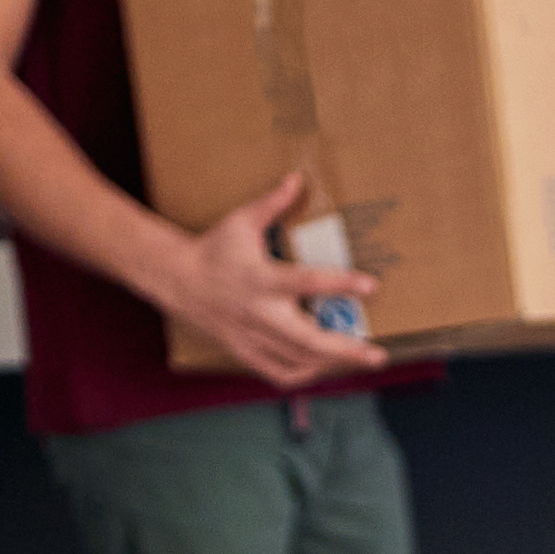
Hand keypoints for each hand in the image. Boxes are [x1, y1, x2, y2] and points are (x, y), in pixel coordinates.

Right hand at [152, 171, 390, 387]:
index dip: (340, 284)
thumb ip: (271, 204)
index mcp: (260, 279)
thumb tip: (296, 179)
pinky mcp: (245, 352)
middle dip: (346, 350)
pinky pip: (280, 373)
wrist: (177, 281)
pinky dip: (306, 373)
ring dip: (333, 364)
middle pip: (308, 340)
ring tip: (361, 358)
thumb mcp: (240, 222)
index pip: (306, 282)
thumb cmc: (214, 248)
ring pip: (298, 361)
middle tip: (378, 354)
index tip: (371, 285)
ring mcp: (251, 338)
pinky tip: (324, 366)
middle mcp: (258, 314)